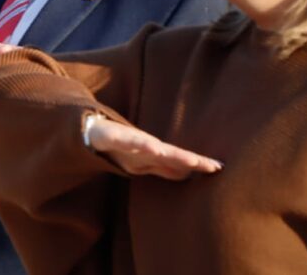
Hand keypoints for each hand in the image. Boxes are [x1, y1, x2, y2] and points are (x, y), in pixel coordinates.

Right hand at [88, 117, 221, 179]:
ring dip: (171, 154)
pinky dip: (140, 143)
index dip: (197, 164)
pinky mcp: (111, 135)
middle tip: (212, 166)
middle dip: (191, 160)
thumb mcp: (144, 161)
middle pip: (171, 154)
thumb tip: (188, 175)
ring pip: (152, 146)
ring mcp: (128, 140)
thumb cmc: (119, 146)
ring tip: (189, 160)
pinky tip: (153, 148)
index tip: (219, 168)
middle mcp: (144, 145)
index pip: (180, 160)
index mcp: (152, 153)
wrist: (88, 131)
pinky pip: (125, 140)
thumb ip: (165, 168)